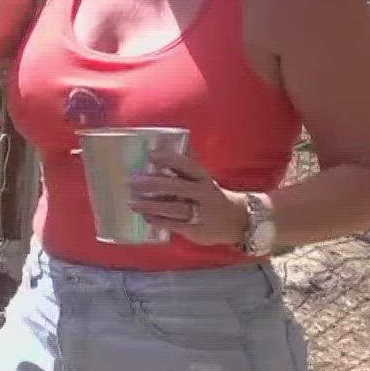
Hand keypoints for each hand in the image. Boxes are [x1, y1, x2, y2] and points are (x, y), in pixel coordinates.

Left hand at [126, 149, 249, 245]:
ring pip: (175, 208)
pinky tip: (145, 217)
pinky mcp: (197, 229)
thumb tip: (167, 141)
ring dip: (152, 206)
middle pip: (177, 187)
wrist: (238, 221)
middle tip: (131, 182)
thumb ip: (186, 164)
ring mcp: (201, 212)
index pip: (187, 165)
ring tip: (131, 203)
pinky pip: (175, 225)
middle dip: (153, 184)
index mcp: (203, 177)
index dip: (169, 159)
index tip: (150, 155)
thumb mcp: (202, 178)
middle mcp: (203, 193)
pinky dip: (159, 221)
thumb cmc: (209, 194)